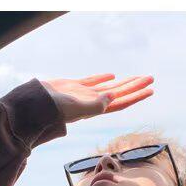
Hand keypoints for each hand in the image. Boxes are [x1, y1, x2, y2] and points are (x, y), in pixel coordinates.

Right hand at [39, 74, 153, 123]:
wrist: (34, 106)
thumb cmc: (54, 110)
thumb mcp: (76, 108)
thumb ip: (95, 105)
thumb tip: (113, 98)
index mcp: (95, 108)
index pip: (121, 102)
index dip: (136, 96)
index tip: (150, 89)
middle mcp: (92, 103)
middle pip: (119, 94)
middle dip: (135, 86)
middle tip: (150, 78)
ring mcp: (83, 95)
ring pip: (108, 88)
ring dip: (123, 83)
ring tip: (137, 77)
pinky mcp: (73, 87)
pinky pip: (92, 82)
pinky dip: (103, 78)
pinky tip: (111, 76)